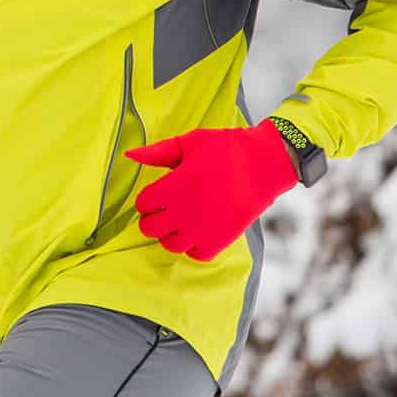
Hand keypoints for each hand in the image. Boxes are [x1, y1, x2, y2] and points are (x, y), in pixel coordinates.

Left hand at [126, 119, 297, 261]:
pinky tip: (197, 231)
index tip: (156, 194)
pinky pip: (195, 254)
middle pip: (150, 228)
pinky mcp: (221, 240)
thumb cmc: (227, 148)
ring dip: (170, 234)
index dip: (146, 199)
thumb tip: (130, 155)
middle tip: (164, 208)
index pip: (143, 204)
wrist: (266, 163)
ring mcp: (202, 229)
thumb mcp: (190, 142)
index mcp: (174, 186)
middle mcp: (185, 211)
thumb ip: (158, 152)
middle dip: (152, 218)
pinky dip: (192, 246)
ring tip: (179, 221)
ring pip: (170, 245)